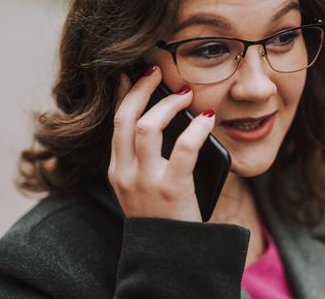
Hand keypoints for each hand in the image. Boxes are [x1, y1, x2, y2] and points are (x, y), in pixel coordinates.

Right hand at [107, 65, 214, 221]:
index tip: (131, 75)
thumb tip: (164, 119)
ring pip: (147, 127)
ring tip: (185, 94)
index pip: (116, 123)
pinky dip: (197, 128)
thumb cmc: (163, 215)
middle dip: (140, 89)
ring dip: (167, 104)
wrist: (170, 254)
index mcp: (117, 170)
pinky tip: (208, 119)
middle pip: (125, 118)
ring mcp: (145, 181)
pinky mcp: (171, 188)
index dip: (124, 94)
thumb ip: (145, 158)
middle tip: (156, 71)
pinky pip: (185, 147)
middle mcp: (125, 173)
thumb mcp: (141, 186)